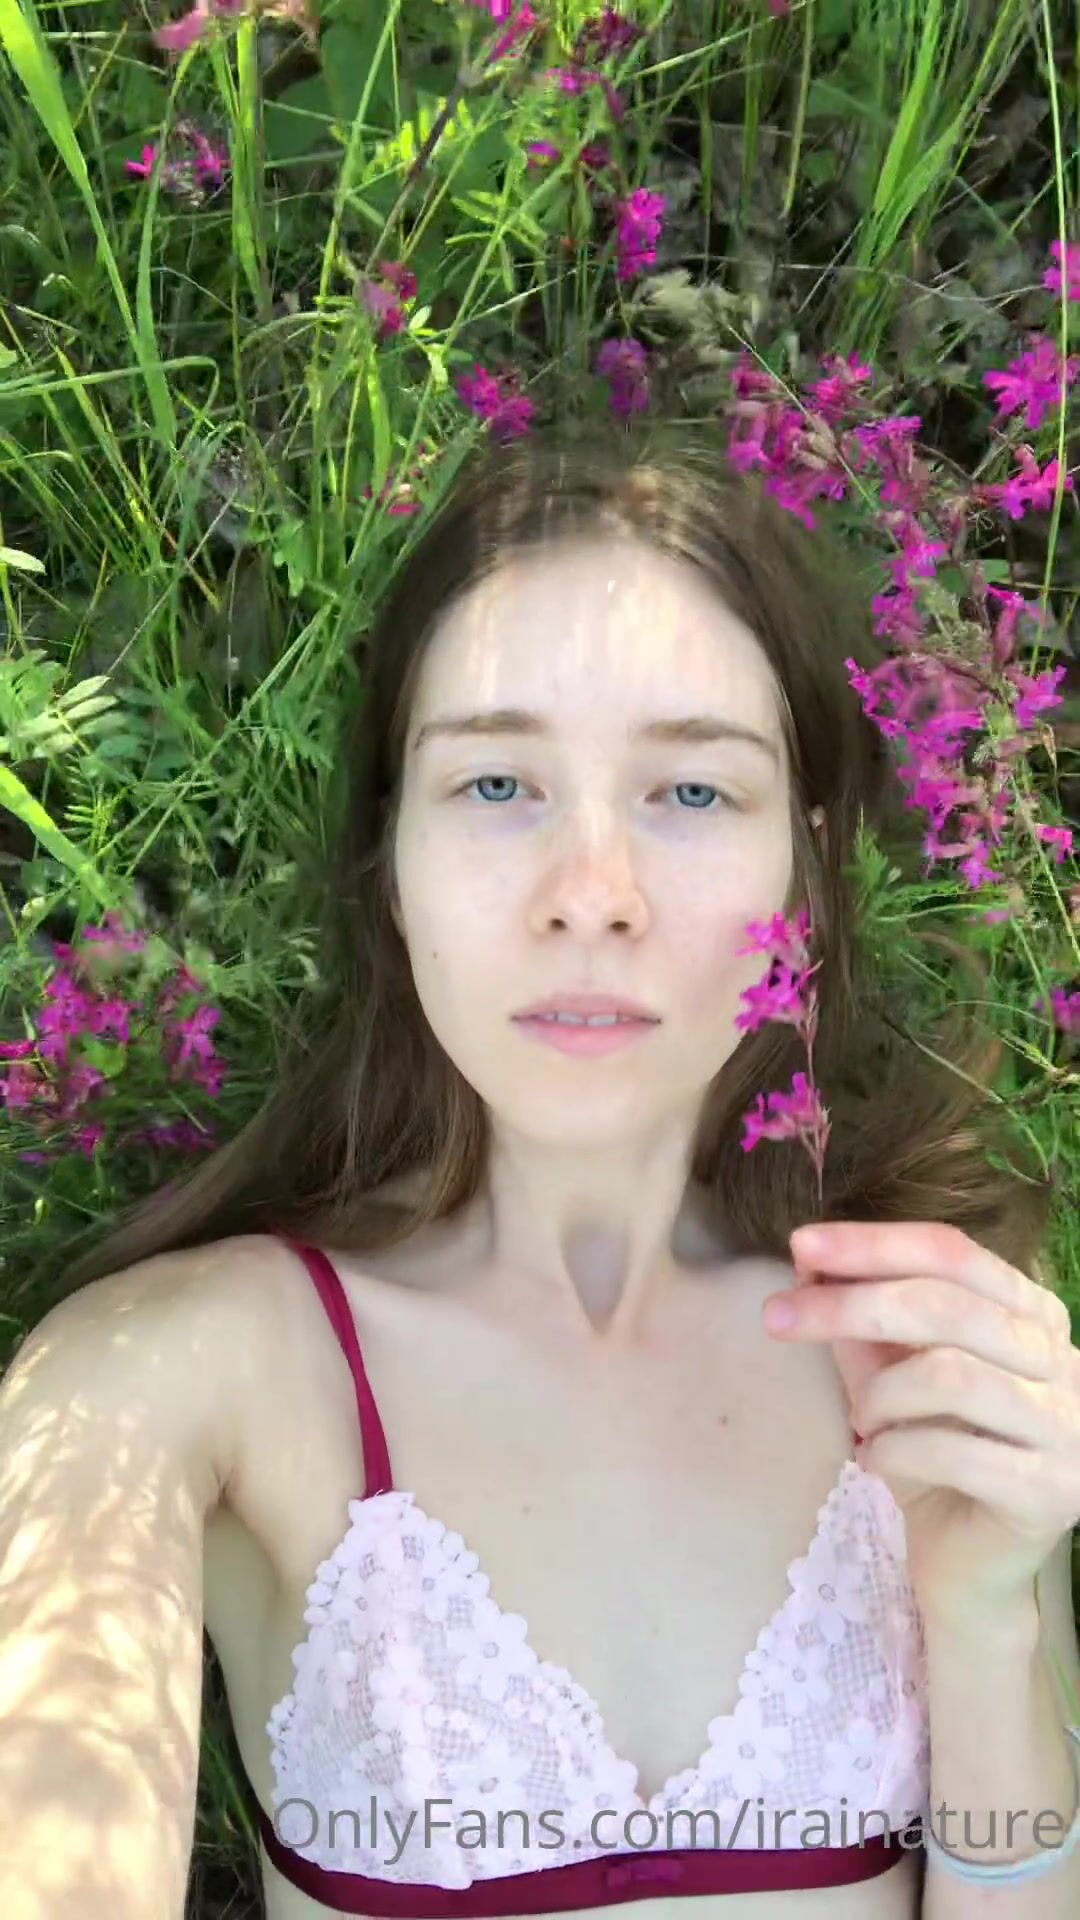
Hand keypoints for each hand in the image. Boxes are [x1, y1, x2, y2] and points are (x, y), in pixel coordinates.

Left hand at [761, 1220, 1079, 1622]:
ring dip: (879, 1396)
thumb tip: (809, 1261)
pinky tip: (875, 1462)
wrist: (969, 1569)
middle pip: (945, 1305)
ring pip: (950, 1374)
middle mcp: (1062, 1360)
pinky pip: (953, 1450)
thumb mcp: (891, 1378)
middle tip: (777, 1317)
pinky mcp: (1050, 1490)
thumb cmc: (932, 1460)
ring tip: (860, 1422)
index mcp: (1030, 1314)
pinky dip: (894, 1451)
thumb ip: (864, 1323)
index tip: (800, 1244)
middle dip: (849, 1305)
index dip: (873, 1243)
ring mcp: (1065, 1426)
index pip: (951, 1253)